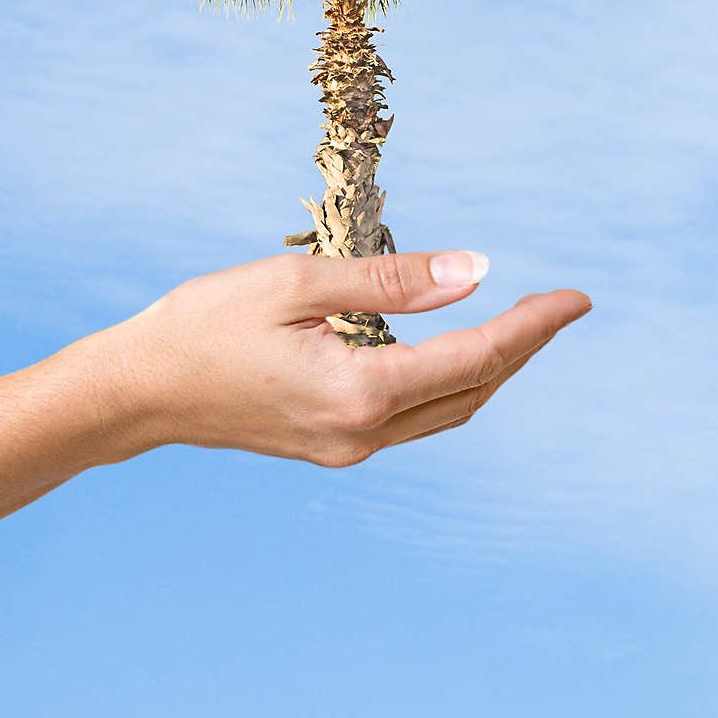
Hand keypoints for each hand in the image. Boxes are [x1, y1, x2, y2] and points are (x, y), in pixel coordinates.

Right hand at [107, 250, 591, 467]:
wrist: (140, 392)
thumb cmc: (205, 326)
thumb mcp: (298, 285)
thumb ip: (392, 280)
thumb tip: (477, 269)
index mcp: (360, 393)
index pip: (475, 357)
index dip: (532, 326)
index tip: (577, 299)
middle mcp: (363, 434)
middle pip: (472, 391)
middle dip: (522, 348)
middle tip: (558, 305)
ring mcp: (348, 448)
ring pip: (447, 411)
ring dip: (488, 368)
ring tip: (520, 323)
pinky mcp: (333, 445)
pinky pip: (413, 417)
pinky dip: (447, 383)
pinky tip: (452, 350)